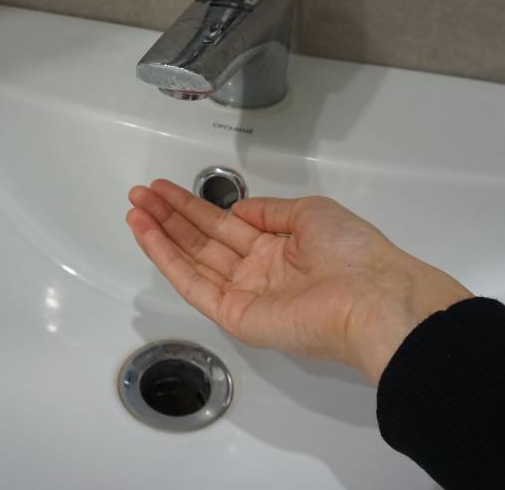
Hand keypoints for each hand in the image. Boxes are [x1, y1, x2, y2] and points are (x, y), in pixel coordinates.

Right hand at [126, 179, 471, 384]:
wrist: (370, 296)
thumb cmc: (351, 251)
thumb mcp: (311, 212)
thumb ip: (269, 211)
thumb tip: (239, 209)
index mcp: (278, 249)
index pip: (225, 225)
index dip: (195, 206)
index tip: (167, 189)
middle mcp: (257, 271)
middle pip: (202, 240)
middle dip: (170, 216)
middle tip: (140, 194)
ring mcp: (244, 294)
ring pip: (192, 259)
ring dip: (160, 233)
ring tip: (134, 208)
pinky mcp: (234, 315)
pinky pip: (193, 283)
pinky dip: (167, 258)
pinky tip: (147, 233)